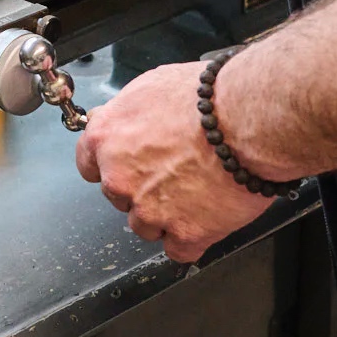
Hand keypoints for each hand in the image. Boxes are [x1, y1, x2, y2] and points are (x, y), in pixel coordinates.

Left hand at [75, 61, 271, 263]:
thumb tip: (119, 121)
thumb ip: (125, 112)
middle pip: (119, 197)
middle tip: (176, 172)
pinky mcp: (183, 233)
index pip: (88, 163)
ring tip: (197, 191)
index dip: (110, 165)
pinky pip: (179, 249)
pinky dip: (192, 238)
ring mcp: (149, 209)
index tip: (125, 166)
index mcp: (106, 138)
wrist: (247, 120)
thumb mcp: (151, 86)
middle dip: (143, 189)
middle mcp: (119, 177)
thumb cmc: (208, 98)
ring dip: (167, 215)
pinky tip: (207, 217)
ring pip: (146, 226)